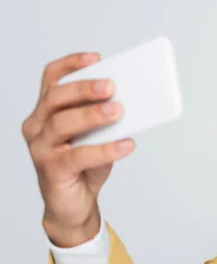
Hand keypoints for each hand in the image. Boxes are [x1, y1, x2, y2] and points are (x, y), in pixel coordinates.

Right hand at [22, 52, 134, 246]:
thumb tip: (132, 103)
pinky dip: (105, 149)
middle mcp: (37, 126)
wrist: (74, 205)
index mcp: (46, 111)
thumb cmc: (85, 166)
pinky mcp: (52, 171)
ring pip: (62, 124)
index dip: (71, 65)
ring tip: (119, 111)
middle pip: (56, 98)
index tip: (96, 58)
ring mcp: (41, 149)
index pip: (52, 79)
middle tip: (111, 86)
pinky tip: (127, 145)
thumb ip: (105, 119)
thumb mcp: (97, 136)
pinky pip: (78, 156)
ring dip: (92, 115)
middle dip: (84, 89)